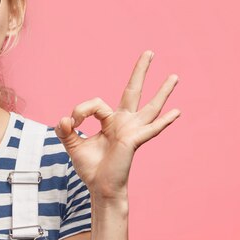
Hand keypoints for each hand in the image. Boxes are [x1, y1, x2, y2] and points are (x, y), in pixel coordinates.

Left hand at [54, 50, 180, 201]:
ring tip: (174, 76)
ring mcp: (132, 131)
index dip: (81, 110)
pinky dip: (164, 121)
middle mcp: (124, 122)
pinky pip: (150, 129)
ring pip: (150, 106)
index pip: (96, 104)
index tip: (71, 123)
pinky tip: (176, 112)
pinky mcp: (134, 141)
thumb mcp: (73, 145)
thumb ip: (66, 131)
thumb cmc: (91, 167)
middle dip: (141, 71)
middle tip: (149, 52)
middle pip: (134, 91)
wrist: (100, 187)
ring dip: (162, 91)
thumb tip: (63, 119)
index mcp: (110, 121)